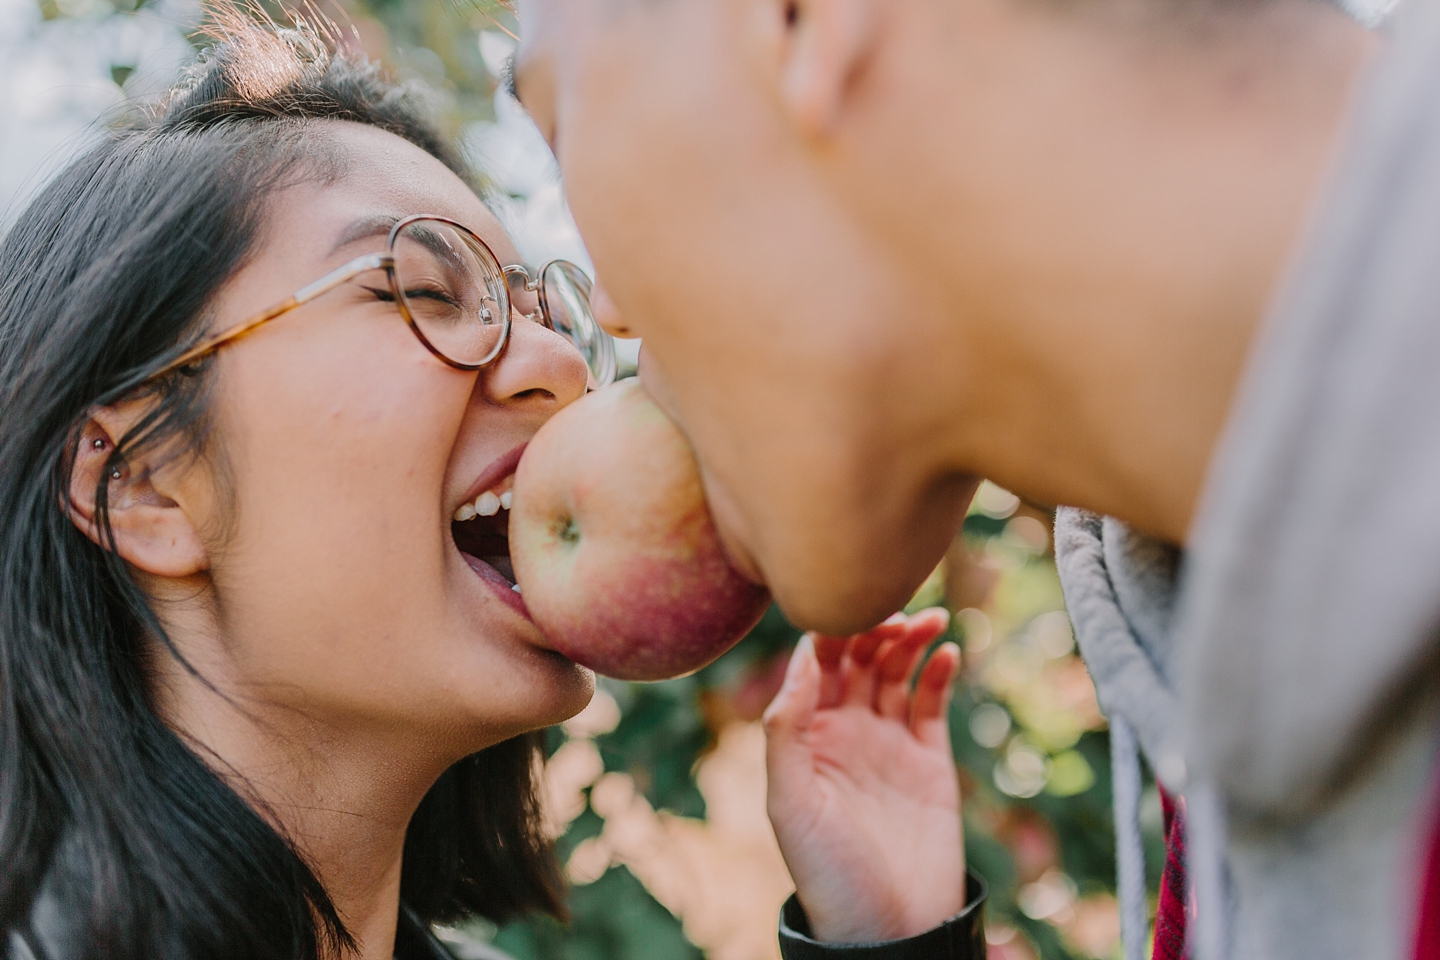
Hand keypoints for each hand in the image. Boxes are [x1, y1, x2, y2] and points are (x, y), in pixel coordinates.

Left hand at [763, 608, 964, 943]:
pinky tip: (948, 652)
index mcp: (807, 735)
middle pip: (859, 656)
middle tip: (901, 611)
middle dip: (876, 625)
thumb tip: (799, 661)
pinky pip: (931, 702)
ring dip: (911, 639)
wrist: (888, 927)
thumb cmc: (827, 873)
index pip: (815, 662)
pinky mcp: (928, 759)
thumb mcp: (790, 803)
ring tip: (932, 620)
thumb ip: (787, 731)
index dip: (832, 627)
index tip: (851, 604)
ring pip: (897, 670)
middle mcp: (845, 730)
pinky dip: (939, 671)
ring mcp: (888, 742)